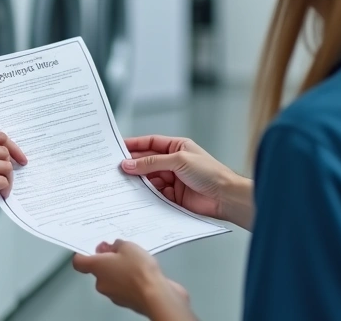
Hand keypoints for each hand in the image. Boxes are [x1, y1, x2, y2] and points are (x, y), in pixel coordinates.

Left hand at [72, 240, 193, 319]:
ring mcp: (112, 294)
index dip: (84, 254)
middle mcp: (101, 282)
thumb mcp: (128, 247)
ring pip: (111, 279)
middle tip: (122, 252)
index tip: (93, 249)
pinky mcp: (125, 301)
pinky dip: (129, 281)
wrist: (156, 295)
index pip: (79, 262)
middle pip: (98, 269)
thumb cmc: (139, 271)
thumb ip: (118, 245)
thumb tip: (115, 247)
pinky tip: (142, 275)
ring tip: (136, 263)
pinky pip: (122, 287)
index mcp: (96, 267)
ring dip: (119, 270)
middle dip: (108, 260)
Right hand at [122, 135, 251, 227]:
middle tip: (115, 168)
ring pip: (149, 178)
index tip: (117, 148)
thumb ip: (152, 163)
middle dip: (133, 165)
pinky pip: (154, 193)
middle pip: (147, 162)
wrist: (226, 197)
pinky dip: (146, 194)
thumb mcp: (178, 160)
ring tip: (123, 182)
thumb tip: (129, 163)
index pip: (150, 143)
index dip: (134, 145)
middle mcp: (174, 162)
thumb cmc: (210, 173)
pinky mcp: (173, 196)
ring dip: (138, 181)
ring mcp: (173, 179)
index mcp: (177, 147)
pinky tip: (137, 195)